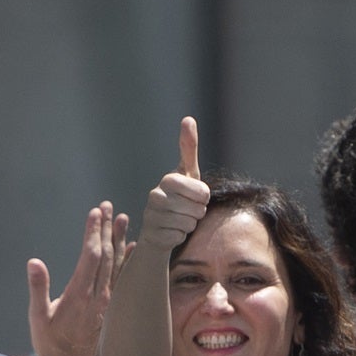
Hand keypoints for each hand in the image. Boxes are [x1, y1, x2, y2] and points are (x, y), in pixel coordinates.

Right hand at [28, 203, 128, 355]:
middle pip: (107, 255)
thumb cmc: (51, 346)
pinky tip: (133, 248)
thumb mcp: (37, 319)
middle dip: (106, 229)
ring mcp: (109, 303)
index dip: (93, 232)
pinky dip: (129, 261)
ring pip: (118, 264)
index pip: (90, 256)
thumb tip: (34, 262)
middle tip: (108, 207)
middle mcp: (98, 296)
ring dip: (120, 240)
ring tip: (122, 219)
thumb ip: (38, 289)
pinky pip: (124, 280)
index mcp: (78, 295)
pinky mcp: (114, 309)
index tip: (94, 212)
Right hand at [136, 117, 208, 253]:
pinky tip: (171, 231)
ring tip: (178, 220)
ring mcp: (151, 216)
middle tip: (186, 210)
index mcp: (168, 180)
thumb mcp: (187, 173)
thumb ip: (188, 147)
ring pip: (189, 224)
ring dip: (189, 225)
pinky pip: (180, 237)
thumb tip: (188, 119)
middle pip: (197, 209)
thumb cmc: (178, 196)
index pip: (203, 192)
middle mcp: (155, 196)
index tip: (195, 195)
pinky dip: (180, 236)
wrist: (158, 227)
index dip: (203, 197)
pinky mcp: (152, 235)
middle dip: (197, 212)